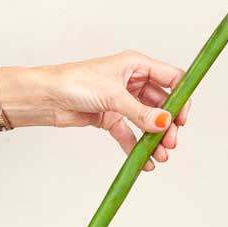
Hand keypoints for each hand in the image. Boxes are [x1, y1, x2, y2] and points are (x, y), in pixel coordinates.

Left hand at [4, 51, 190, 171]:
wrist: (44, 97)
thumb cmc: (74, 82)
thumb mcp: (113, 96)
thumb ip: (141, 113)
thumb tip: (165, 123)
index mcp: (136, 65)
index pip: (171, 79)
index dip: (181, 98)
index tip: (182, 119)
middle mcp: (131, 81)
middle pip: (161, 103)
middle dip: (167, 124)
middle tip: (169, 143)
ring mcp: (121, 100)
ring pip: (146, 120)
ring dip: (154, 138)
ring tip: (159, 156)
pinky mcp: (109, 116)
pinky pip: (129, 132)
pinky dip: (136, 146)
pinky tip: (143, 161)